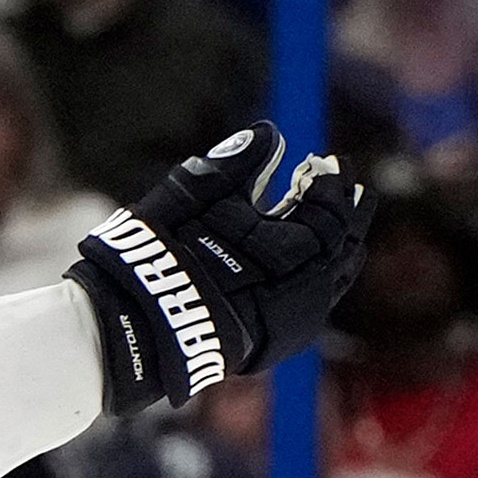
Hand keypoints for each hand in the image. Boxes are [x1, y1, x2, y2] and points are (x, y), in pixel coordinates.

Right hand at [65, 124, 372, 413]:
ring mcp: (291, 324)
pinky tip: (311, 266)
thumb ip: (233, 165)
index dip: (330, 183)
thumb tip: (268, 132)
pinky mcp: (273, 344)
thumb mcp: (186, 199)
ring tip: (341, 225)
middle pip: (343, 247)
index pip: (328, 211)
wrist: (124, 333)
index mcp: (285, 251)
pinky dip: (321, 278)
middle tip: (353, 188)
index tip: (323, 161)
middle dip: (347, 213)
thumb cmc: (149, 262)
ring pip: (334, 280)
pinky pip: (315, 307)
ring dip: (339, 247)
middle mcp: (298, 292)